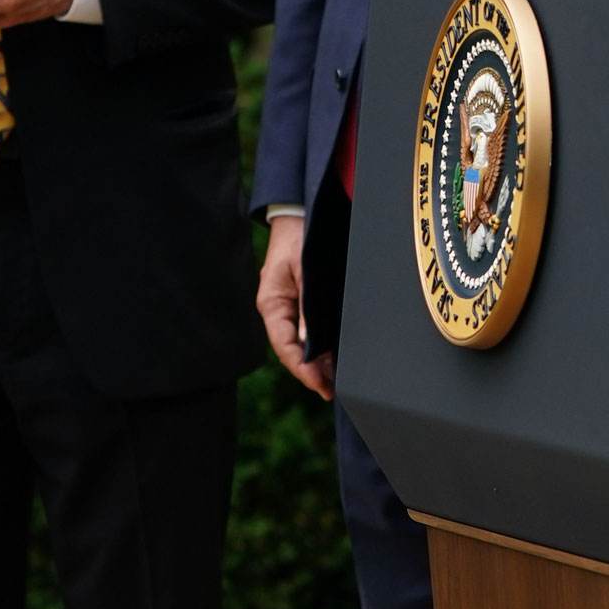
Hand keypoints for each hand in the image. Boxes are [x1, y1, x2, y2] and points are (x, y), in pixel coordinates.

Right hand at [256, 215, 335, 399]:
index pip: (285, 346)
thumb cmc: (300, 238)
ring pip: (301, 343)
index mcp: (271, 304)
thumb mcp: (304, 268)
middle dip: (311, 372)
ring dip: (318, 362)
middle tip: (332, 391)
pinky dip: (321, 346)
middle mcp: (278, 310)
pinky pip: (309, 331)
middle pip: (293, 350)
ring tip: (336, 382)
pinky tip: (336, 358)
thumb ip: (308, 304)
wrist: (299, 217)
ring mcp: (288, 308)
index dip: (302, 369)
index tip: (320, 385)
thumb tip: (310, 340)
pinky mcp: (301, 303)